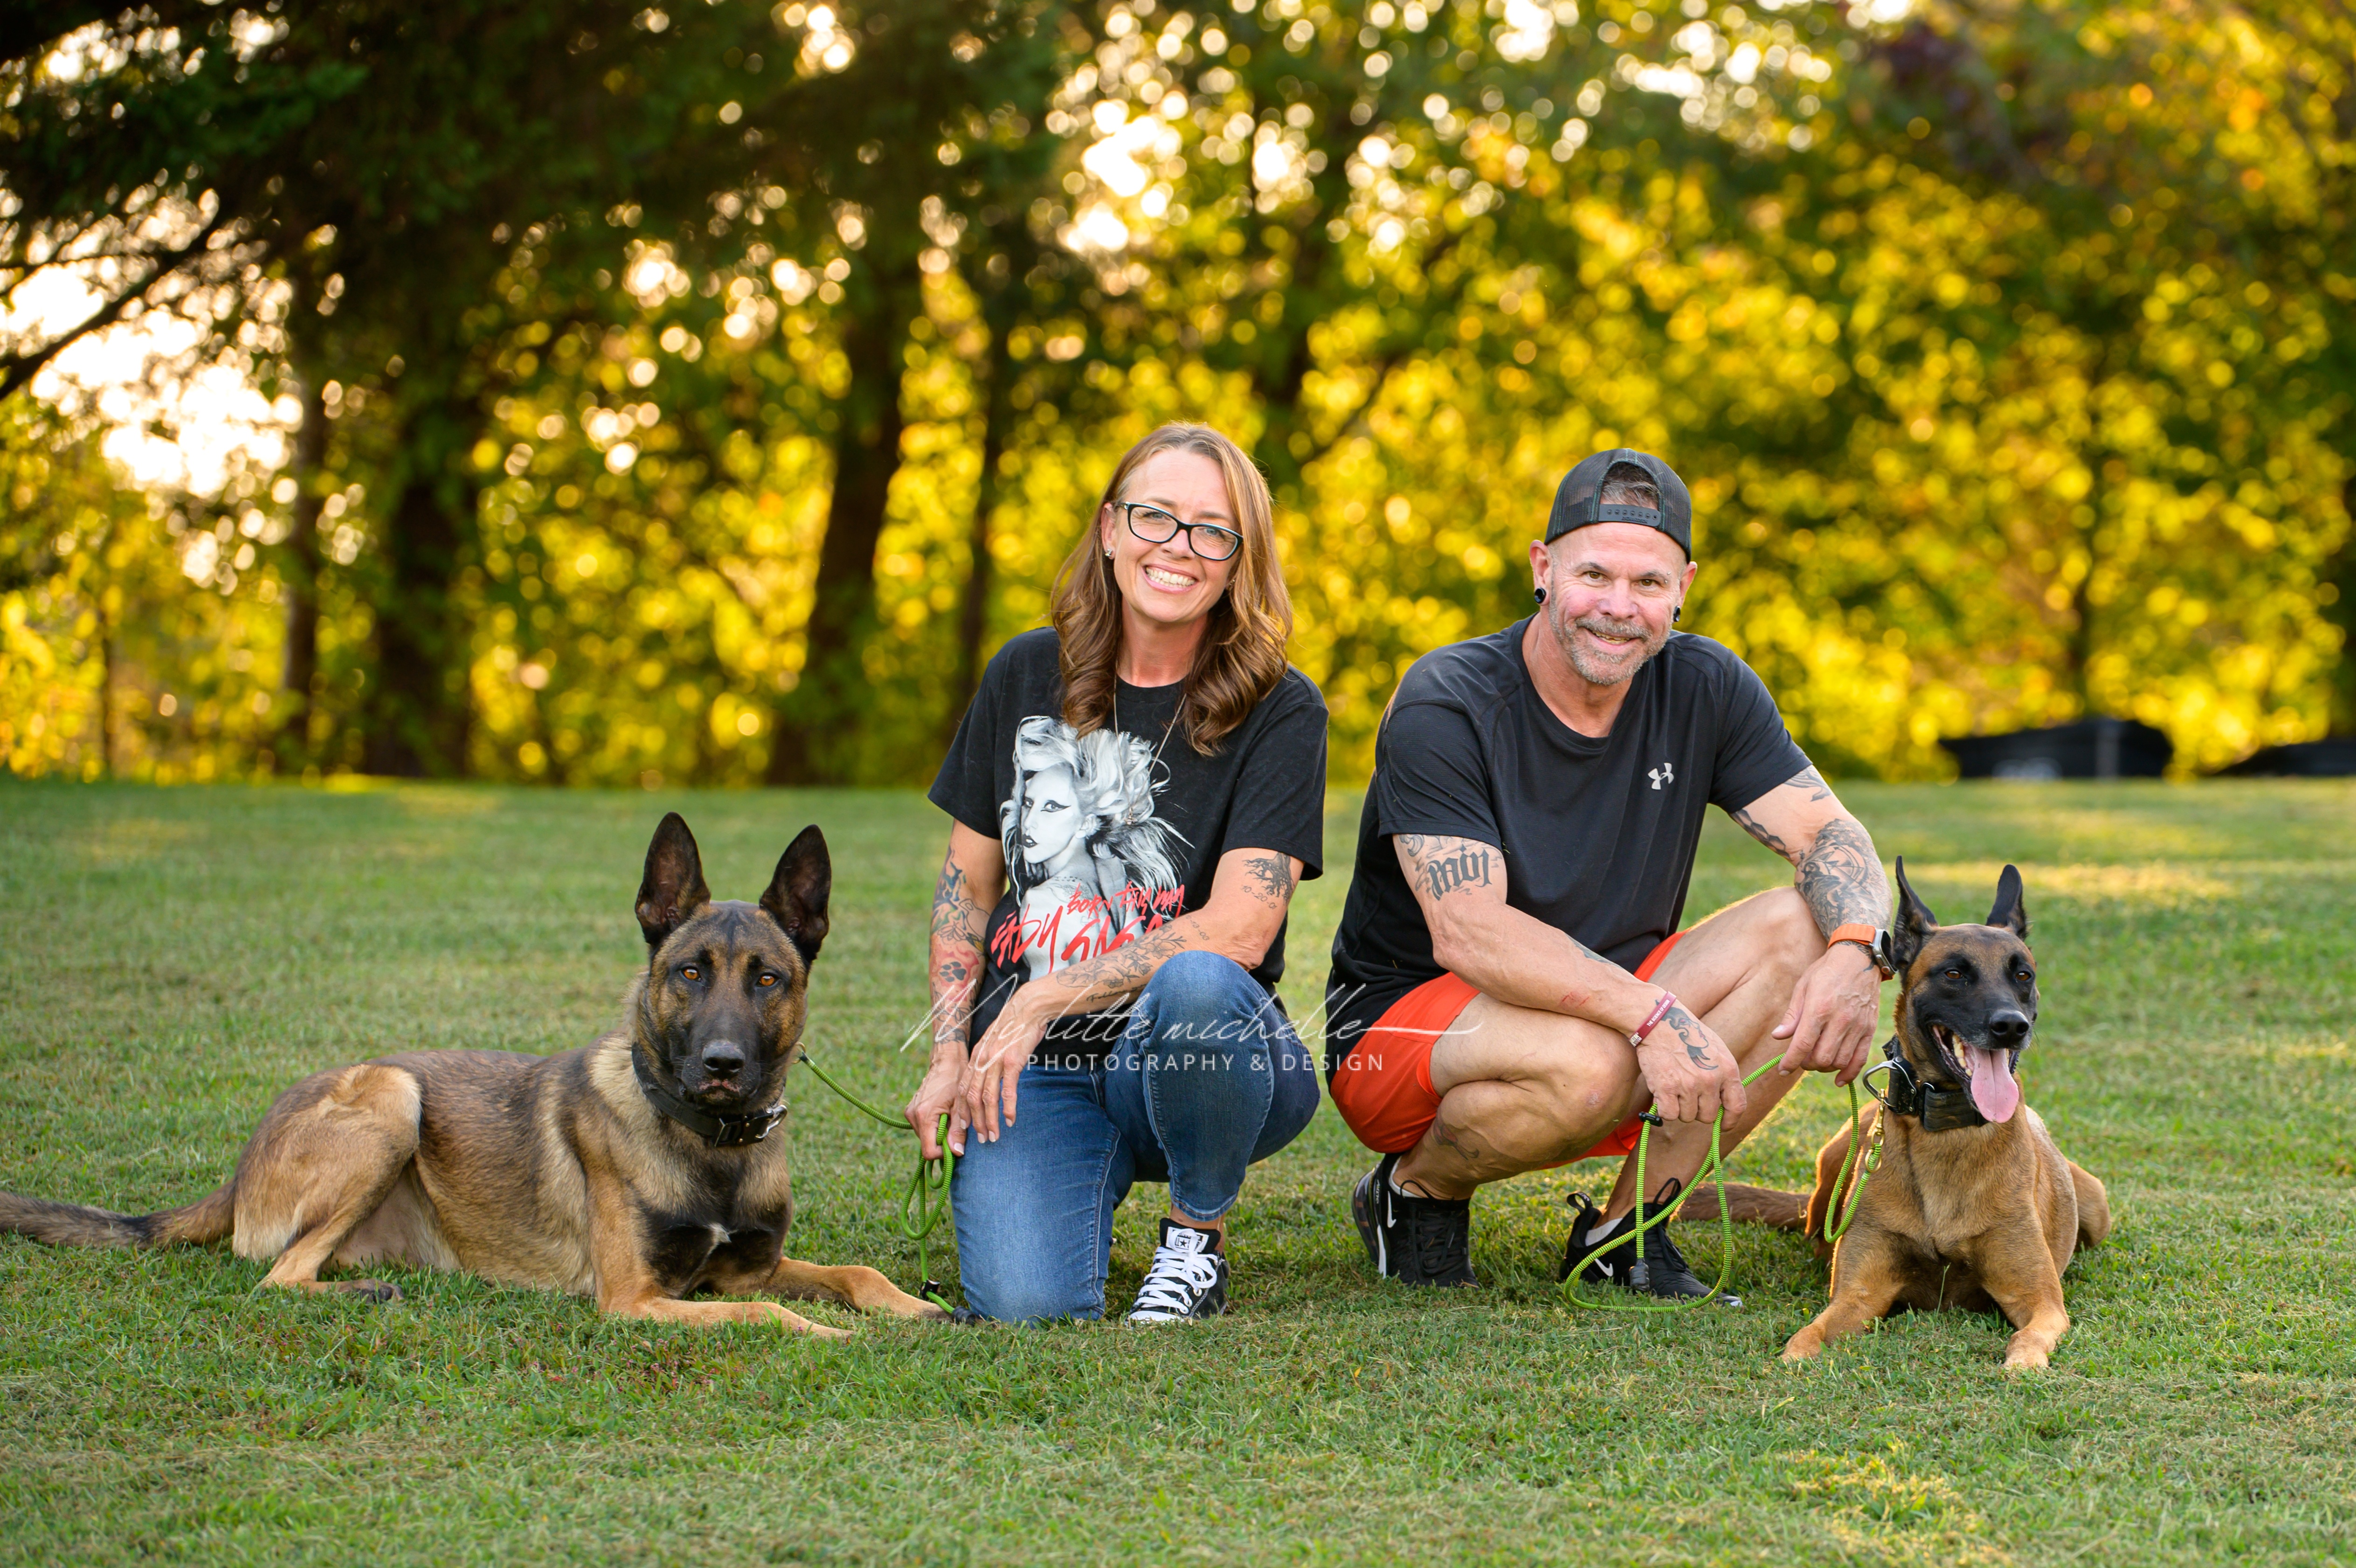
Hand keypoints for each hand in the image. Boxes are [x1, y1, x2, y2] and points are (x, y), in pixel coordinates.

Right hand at [906, 1049, 969, 1158]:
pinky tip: (944, 1113)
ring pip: (926, 1137)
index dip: (944, 1153)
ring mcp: (910, 1112)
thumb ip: (958, 1130)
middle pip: (927, 1145)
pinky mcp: (911, 1110)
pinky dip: (934, 1126)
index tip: (956, 1143)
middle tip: (956, 1125)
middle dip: (943, 1142)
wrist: (946, 1060)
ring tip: (950, 1116)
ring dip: (939, 1133)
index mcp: (924, 1115)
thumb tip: (957, 1153)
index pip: (929, 1151)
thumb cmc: (956, 1079)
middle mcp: (913, 1115)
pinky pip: (923, 1128)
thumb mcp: (961, 1105)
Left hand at [959, 993, 1051, 1142]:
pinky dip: (1008, 1108)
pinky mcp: (1013, 1061)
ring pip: (987, 1098)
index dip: (962, 1112)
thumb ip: (987, 1064)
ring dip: (990, 1120)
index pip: (963, 1091)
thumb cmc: (1013, 1029)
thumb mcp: (993, 1046)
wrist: (1027, 1008)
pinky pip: (1007, 1090)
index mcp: (975, 1059)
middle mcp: (981, 1061)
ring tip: (994, 1136)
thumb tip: (988, 1085)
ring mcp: (996, 1061)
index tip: (963, 1129)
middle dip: (975, 1123)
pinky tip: (1011, 1120)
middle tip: (981, 1140)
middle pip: (972, 1098)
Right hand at [1634, 1004, 1747, 1123]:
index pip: (1737, 1105)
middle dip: (1697, 1110)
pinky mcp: (1667, 1088)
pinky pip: (1669, 1115)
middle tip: (1687, 1095)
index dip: (1730, 1121)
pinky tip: (1661, 1093)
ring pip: (1687, 1116)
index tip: (1723, 1126)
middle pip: (1708, 1116)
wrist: (1659, 1021)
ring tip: (1673, 1087)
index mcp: (1727, 1069)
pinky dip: (1663, 1108)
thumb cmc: (1687, 1035)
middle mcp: (1711, 1079)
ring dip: (1679, 1108)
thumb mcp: (1716, 1051)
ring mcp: (1689, 1085)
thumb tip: (1723, 1104)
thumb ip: (1723, 1076)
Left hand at [1772, 942, 1881, 1083]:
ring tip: (1817, 1059)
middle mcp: (1840, 1020)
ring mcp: (1857, 1026)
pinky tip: (1838, 1079)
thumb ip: (1792, 1015)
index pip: (1802, 1045)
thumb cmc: (1826, 971)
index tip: (1782, 1069)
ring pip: (1839, 1062)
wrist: (1859, 959)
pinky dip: (1848, 1073)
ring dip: (1824, 1067)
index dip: (1790, 1062)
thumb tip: (1778, 1036)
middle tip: (1800, 1058)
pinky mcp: (1869, 1030)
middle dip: (1806, 1064)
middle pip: (1821, 1058)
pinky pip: (1860, 1059)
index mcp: (1819, 1008)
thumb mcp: (1803, 987)